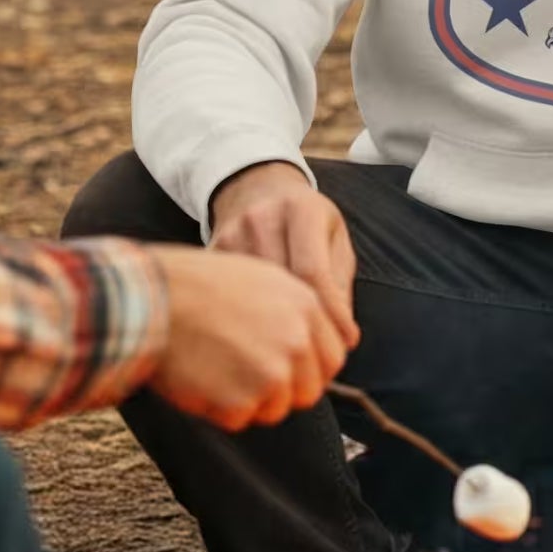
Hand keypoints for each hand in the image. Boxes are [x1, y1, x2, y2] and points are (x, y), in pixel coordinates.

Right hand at [147, 244, 347, 429]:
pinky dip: (220, 408)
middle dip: (283, 391)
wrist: (156, 298)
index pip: (333, 358)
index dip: (311, 370)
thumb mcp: (263, 279)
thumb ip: (295, 313)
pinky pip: (239, 419)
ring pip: (275, 409)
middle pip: (309, 391)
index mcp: (306, 306)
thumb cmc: (200, 285)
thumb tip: (311, 346)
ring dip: (249, 400)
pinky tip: (201, 376)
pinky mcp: (242, 401)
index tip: (290, 372)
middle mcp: (297, 340)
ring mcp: (272, 373)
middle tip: (247, 375)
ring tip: (218, 366)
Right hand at [209, 161, 358, 349]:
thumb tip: (342, 337)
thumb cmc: (303, 221)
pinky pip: (227, 295)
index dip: (330, 316)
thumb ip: (339, 284)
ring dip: (269, 332)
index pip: (314, 273)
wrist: (254, 189)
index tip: (342, 344)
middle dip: (301, 330)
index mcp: (301, 210)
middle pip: (280, 287)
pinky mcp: (209, 251)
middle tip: (317, 362)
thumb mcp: (332, 238)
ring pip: (251, 296)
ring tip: (287, 357)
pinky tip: (255, 339)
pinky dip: (242, 322)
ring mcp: (231, 234)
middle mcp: (263, 217)